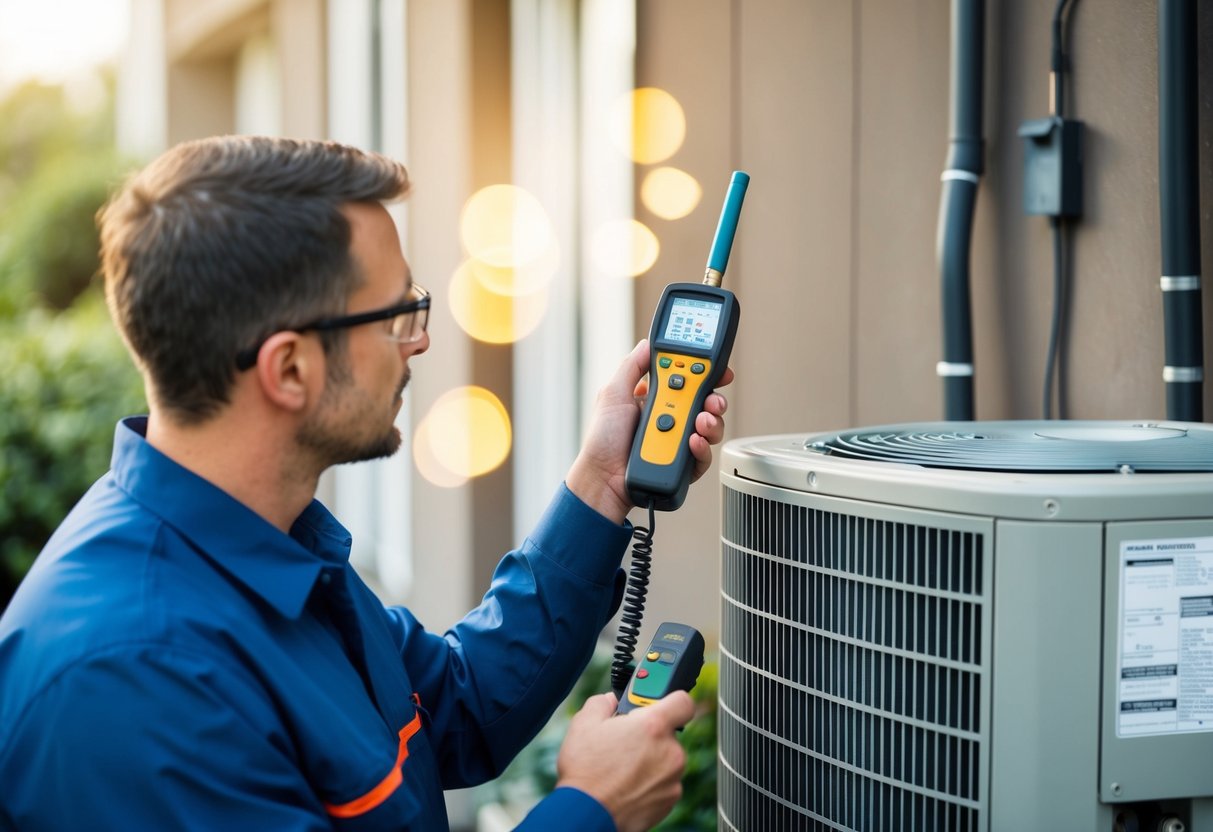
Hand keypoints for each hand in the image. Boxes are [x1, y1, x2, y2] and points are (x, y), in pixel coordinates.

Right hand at [555, 692, 694, 831]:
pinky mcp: (670, 800)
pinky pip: (664, 783)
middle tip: (625, 742)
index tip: (659, 706)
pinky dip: (650, 783)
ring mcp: (673, 778)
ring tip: (622, 768)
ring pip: (666, 759)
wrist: (587, 814)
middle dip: (650, 735)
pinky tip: (627, 786)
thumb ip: (602, 702)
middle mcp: (671, 751)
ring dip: (650, 760)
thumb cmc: (585, 770)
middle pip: (669, 734)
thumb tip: (610, 700)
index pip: (683, 701)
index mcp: (654, 726)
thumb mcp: (584, 723)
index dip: (672, 700)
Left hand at [566, 339, 732, 523]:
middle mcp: (671, 419)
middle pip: (706, 404)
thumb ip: (632, 367)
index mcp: (656, 400)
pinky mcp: (683, 465)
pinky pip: (704, 456)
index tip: (719, 372)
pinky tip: (693, 442)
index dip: (706, 376)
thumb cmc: (602, 440)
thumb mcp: (613, 394)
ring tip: (700, 423)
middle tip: (712, 401)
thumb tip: (648, 344)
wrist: (602, 477)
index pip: (689, 382)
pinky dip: (703, 448)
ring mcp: (678, 442)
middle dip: (715, 400)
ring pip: (710, 429)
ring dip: (711, 423)